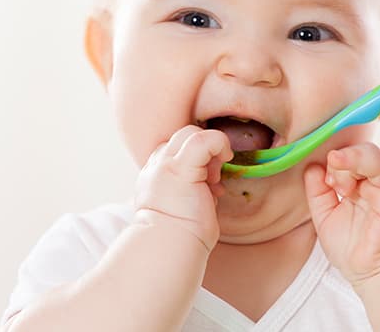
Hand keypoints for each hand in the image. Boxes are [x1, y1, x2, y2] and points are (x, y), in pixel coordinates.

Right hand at [134, 125, 232, 250]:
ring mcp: (165, 164)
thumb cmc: (180, 235)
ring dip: (211, 151)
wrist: (170, 247)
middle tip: (213, 177)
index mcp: (154, 173)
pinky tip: (225, 158)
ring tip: (213, 179)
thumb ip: (189, 187)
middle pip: (182, 135)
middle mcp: (155, 165)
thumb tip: (211, 183)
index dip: (197, 159)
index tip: (207, 182)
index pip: (176, 148)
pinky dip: (219, 144)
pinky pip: (204, 140)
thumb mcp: (181, 204)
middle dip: (204, 151)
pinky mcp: (180, 168)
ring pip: (191, 132)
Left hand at [303, 143, 379, 287]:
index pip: (347, 159)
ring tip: (344, 174)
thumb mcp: (324, 217)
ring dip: (360, 161)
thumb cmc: (350, 246)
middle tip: (333, 169)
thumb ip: (317, 192)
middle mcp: (374, 183)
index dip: (335, 163)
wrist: (371, 274)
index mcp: (356, 183)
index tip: (327, 180)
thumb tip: (311, 166)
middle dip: (346, 158)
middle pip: (365, 154)